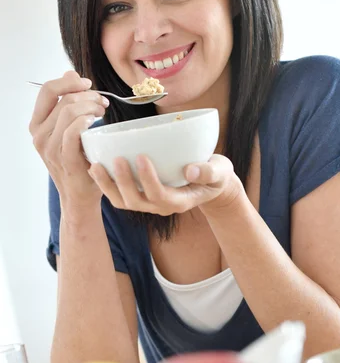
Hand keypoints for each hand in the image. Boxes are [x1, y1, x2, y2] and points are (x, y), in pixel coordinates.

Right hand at [29, 71, 108, 209]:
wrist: (80, 193)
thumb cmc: (78, 159)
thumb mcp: (69, 128)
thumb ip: (67, 102)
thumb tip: (70, 73)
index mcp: (37, 124)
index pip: (47, 90)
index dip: (69, 81)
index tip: (88, 83)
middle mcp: (39, 134)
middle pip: (62, 98)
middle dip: (87, 94)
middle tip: (102, 102)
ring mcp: (50, 148)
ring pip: (68, 111)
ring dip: (91, 106)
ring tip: (103, 111)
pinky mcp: (64, 158)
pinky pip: (73, 131)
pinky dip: (86, 121)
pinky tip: (96, 122)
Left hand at [88, 154, 243, 215]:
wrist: (210, 183)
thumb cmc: (215, 174)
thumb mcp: (220, 171)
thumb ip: (209, 171)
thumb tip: (192, 171)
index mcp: (180, 201)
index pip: (160, 195)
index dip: (149, 179)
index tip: (142, 156)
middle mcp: (161, 206)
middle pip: (137, 201)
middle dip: (124, 182)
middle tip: (116, 159)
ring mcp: (150, 203)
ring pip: (123, 202)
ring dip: (108, 186)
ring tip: (96, 166)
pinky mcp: (142, 196)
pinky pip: (120, 195)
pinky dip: (107, 184)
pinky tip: (96, 167)